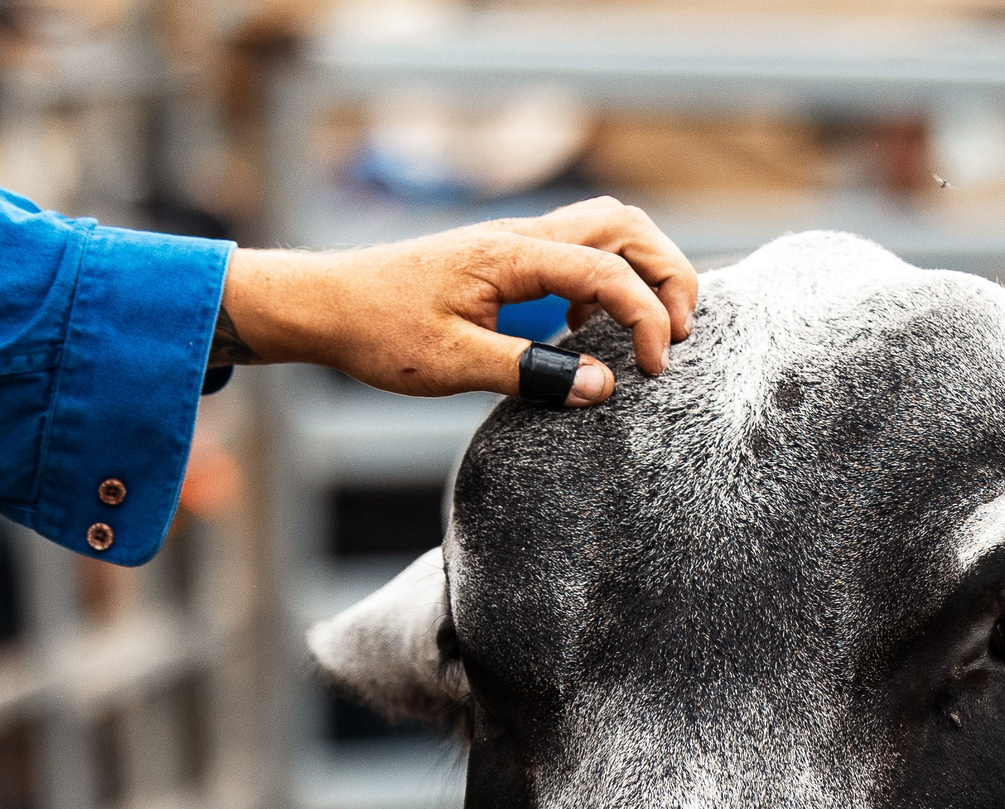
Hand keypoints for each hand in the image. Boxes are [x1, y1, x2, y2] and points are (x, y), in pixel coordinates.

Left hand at [218, 197, 696, 404]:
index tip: (654, 370)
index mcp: (511, 255)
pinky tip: (588, 330)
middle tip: (680, 333)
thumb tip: (602, 388)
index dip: (647, 318)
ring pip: (606, 229)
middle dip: (668, 272)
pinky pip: (578, 250)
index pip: (608, 271)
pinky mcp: (507, 260)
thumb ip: (531, 374)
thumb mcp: (453, 365)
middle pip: (625, 224)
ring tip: (651, 328)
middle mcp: (520, 237)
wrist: (325, 304)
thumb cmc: (378, 331)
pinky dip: (607, 278)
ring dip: (641, 270)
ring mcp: (515, 244)